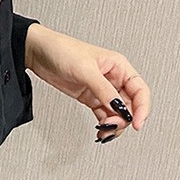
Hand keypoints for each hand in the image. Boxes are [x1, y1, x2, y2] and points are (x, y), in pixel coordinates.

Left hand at [26, 24, 150, 142]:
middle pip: (130, 105)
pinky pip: (103, 114)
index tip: (137, 123)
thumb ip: (103, 90)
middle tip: (112, 126)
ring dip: (114, 124)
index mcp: (118, 66)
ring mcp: (100, 89)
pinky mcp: (88, 97)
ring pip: (117, 113)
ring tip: (103, 130)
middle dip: (125, 119)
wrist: (37, 51)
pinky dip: (104, 124)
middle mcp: (112, 78)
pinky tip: (100, 130)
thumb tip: (119, 108)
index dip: (143, 108)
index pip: (140, 90)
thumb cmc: (61, 49)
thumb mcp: (85, 70)